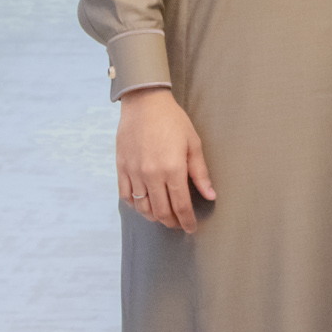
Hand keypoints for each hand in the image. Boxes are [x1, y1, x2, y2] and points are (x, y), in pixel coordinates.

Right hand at [118, 87, 215, 233]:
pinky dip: (135, 206)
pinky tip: (144, 205)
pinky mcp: (121, 168)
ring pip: (142, 207)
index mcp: (173, 169)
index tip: (191, 228)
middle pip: (161, 211)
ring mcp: (134, 172)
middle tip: (178, 224)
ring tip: (163, 217)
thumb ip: (200, 173)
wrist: (144, 103)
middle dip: (172, 222)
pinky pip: (126, 196)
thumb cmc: (172, 121)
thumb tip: (210, 195)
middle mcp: (151, 175)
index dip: (187, 221)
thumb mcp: (193, 144)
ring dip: (154, 217)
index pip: (181, 205)